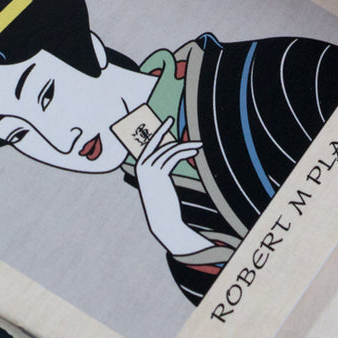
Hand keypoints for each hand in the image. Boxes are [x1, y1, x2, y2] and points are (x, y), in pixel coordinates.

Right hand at [134, 117, 208, 255]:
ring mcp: (150, 169)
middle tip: (171, 118)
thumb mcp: (159, 181)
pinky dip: (185, 153)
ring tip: (197, 145)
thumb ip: (161, 167)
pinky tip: (194, 152)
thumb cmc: (162, 201)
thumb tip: (171, 152)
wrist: (162, 218)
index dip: (157, 132)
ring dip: (185, 146)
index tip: (165, 122)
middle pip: (157, 143)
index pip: (149, 144)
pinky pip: (174, 157)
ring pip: (169, 150)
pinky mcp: (160, 173)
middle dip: (164, 129)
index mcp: (139, 166)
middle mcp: (142, 165)